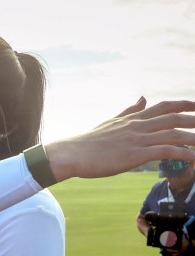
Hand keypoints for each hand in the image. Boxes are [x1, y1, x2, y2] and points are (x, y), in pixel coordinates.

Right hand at [46, 98, 194, 180]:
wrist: (72, 154)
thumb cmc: (86, 143)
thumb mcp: (110, 123)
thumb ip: (128, 111)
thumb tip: (142, 98)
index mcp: (132, 119)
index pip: (163, 107)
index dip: (183, 105)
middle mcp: (138, 126)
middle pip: (174, 118)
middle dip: (194, 120)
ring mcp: (137, 139)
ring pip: (174, 134)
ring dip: (193, 137)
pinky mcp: (135, 154)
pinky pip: (166, 151)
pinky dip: (183, 153)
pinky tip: (194, 158)